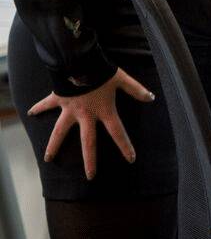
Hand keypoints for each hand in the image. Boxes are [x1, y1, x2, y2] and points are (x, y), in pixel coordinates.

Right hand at [28, 68, 154, 179]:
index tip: (131, 159)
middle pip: (88, 142)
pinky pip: (46, 105)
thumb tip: (151, 97)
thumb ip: (136, 89)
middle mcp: (86, 114)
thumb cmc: (102, 71)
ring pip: (60, 131)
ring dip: (54, 144)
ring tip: (48, 159)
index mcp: (104, 111)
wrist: (80, 62)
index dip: (125, 145)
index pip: (117, 132)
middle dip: (90, 160)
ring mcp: (70, 109)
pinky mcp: (59, 99)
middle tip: (90, 176)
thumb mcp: (122, 79)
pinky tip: (29, 113)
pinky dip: (38, 107)